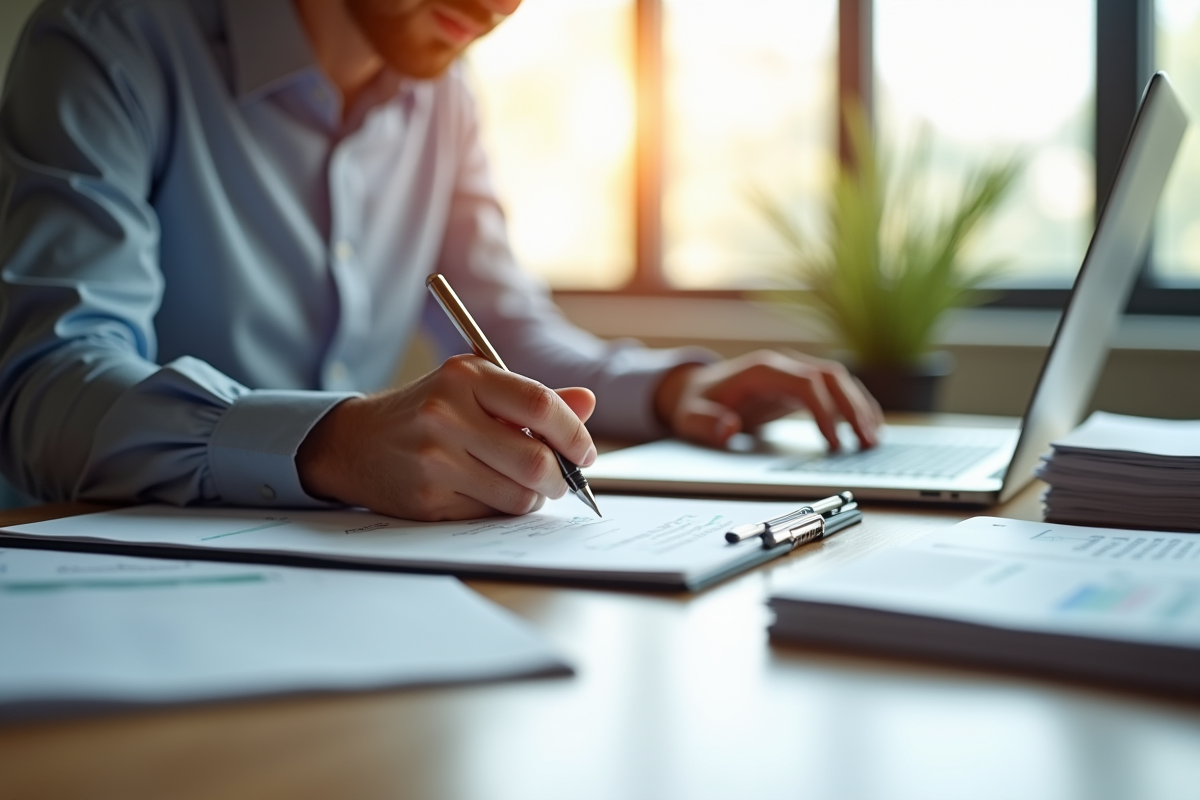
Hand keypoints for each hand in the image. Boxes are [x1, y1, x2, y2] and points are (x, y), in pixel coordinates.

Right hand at [297, 355, 596, 520]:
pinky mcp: (426, 498)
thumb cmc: (429, 412)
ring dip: (532, 498)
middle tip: (561, 480)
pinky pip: (488, 514)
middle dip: (559, 478)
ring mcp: (434, 459)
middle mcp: (446, 413)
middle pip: (535, 460)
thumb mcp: (474, 389)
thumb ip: (531, 399)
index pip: (540, 405)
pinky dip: (499, 509)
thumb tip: (588, 402)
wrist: (356, 443)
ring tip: (523, 486)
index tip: (585, 453)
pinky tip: (485, 493)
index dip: (574, 434)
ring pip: (517, 495)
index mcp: (465, 376)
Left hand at [654, 350, 882, 450]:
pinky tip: (868, 427)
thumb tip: (729, 428)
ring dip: (860, 407)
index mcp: (761, 370)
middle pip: (831, 377)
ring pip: (838, 380)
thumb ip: (706, 424)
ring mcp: (793, 373)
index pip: (806, 383)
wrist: (694, 389)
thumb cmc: (694, 404)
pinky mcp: (798, 385)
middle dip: (854, 408)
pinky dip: (854, 406)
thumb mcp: (690, 418)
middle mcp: (782, 365)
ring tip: (874, 439)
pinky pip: (834, 390)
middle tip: (868, 442)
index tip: (835, 444)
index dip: (825, 411)